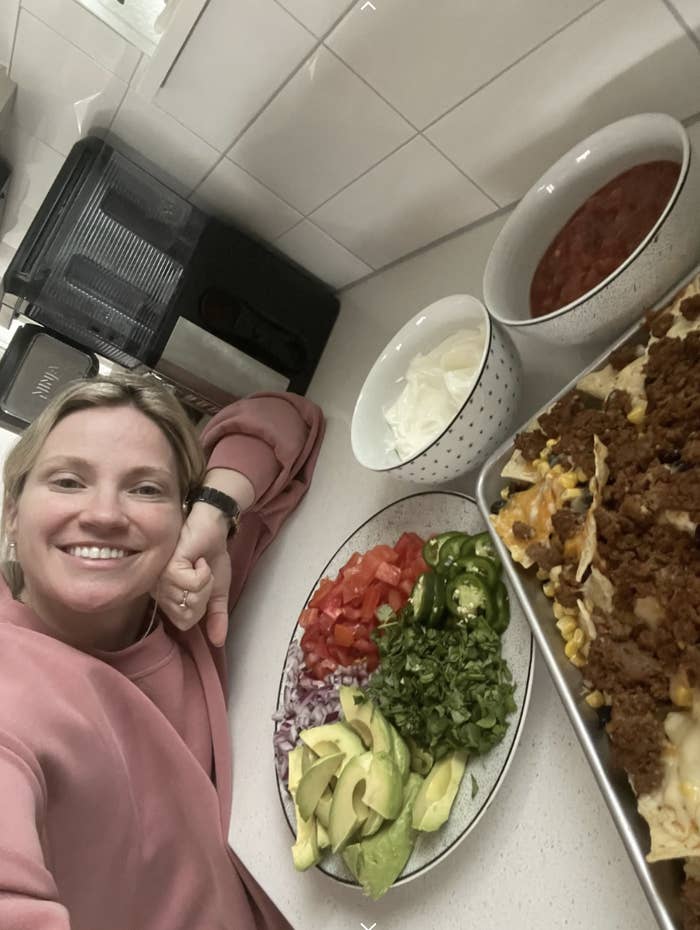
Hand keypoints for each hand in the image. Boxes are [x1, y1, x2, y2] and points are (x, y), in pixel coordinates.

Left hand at [156, 503, 231, 645]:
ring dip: (205, 582)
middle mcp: (158, 589)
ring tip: (200, 564)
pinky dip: (204, 572)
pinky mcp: (168, 566)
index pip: (185, 623)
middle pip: (187, 614)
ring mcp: (161, 578)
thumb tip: (219, 643)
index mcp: (166, 597)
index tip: (203, 585)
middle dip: (205, 594)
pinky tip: (199, 559)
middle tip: (202, 573)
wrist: (213, 527)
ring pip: (190, 600)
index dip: (201, 607)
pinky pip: (192, 585)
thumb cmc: (211, 554)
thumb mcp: (217, 590)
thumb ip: (216, 616)